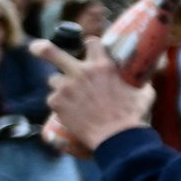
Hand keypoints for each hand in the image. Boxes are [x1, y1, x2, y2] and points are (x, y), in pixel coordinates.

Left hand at [32, 45, 150, 158]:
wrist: (117, 137)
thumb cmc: (133, 115)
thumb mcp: (143, 91)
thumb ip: (138, 80)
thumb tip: (144, 77)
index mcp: (103, 65)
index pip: (92, 43)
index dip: (90, 45)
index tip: (90, 48)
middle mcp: (81, 72)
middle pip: (51, 52)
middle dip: (41, 48)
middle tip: (36, 48)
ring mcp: (66, 87)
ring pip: (54, 80)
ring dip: (61, 87)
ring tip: (73, 99)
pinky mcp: (56, 102)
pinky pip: (54, 100)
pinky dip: (60, 106)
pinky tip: (71, 113)